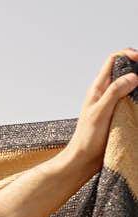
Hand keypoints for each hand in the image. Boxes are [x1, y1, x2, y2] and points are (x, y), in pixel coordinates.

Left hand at [63, 48, 137, 176]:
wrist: (83, 161)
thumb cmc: (87, 139)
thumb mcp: (100, 112)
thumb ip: (115, 92)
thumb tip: (133, 76)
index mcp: (98, 87)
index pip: (114, 60)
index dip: (128, 54)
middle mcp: (106, 93)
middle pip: (125, 70)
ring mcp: (113, 104)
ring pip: (130, 86)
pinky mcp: (118, 115)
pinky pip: (132, 101)